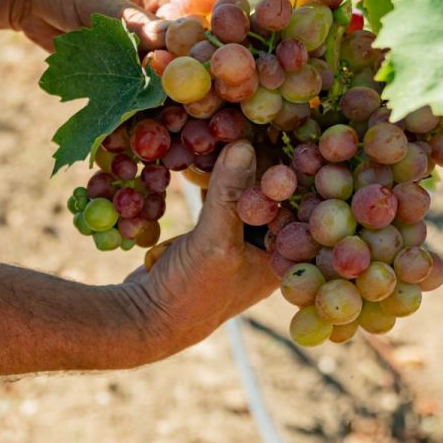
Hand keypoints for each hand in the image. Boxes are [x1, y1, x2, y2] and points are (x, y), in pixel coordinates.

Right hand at [123, 142, 279, 364]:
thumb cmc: (191, 292)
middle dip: (254, 160)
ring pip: (242, 190)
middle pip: (271, 191)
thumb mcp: (214, 243)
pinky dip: (209, 177)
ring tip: (216, 134)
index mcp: (286, 255)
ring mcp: (240, 239)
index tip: (273, 129)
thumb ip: (229, 195)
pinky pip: (217, 196)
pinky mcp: (212, 233)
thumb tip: (243, 144)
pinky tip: (197, 155)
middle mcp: (269, 246)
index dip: (287, 164)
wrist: (145, 318)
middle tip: (239, 124)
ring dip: (229, 166)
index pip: (298, 200)